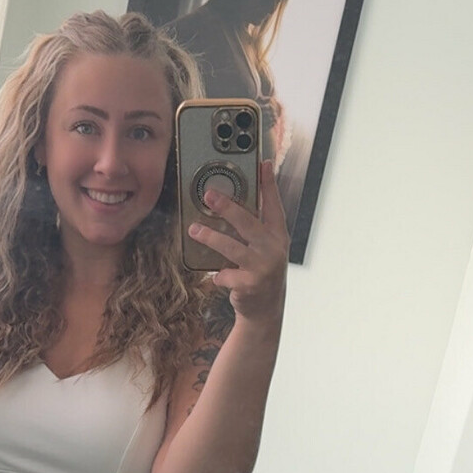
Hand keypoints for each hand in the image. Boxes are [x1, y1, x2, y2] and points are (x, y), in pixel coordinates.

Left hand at [187, 159, 288, 328]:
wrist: (266, 309)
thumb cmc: (261, 272)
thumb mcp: (264, 248)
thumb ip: (254, 228)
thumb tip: (229, 203)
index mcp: (277, 235)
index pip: (274, 205)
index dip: (269, 184)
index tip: (263, 163)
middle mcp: (273, 248)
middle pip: (248, 222)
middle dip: (228, 207)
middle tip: (209, 195)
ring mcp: (263, 267)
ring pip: (232, 247)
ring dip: (211, 237)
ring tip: (194, 230)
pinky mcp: (251, 284)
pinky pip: (226, 274)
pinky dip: (218, 275)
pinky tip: (216, 277)